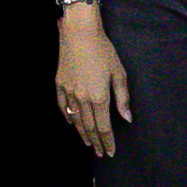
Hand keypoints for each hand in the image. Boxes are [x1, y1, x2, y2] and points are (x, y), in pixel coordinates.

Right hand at [54, 12, 132, 156]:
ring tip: (88, 143)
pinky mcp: (60, 84)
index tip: (110, 152)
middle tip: (100, 152)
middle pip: (89, 127)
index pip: (104, 127)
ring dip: (82, 133)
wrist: (79, 33)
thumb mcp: (119, 73)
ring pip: (75, 119)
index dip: (107, 141)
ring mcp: (69, 92)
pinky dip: (67, 116)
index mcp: (99, 97)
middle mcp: (83, 98)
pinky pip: (62, 106)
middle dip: (96, 142)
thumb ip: (122, 98)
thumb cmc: (103, 50)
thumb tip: (127, 118)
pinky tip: (71, 122)